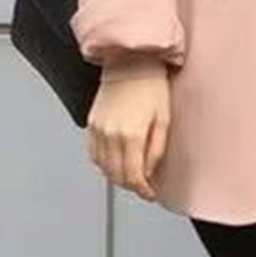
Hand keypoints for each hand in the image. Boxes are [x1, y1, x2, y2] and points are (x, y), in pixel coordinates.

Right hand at [86, 52, 170, 200]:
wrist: (131, 62)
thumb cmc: (151, 86)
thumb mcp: (163, 121)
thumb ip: (155, 151)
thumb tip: (149, 173)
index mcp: (131, 136)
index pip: (133, 177)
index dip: (143, 191)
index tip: (150, 194)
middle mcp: (111, 135)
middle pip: (117, 176)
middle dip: (131, 186)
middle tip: (143, 186)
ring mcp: (98, 130)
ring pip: (103, 168)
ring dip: (117, 176)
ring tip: (131, 175)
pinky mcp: (91, 123)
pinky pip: (93, 153)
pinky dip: (103, 163)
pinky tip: (115, 162)